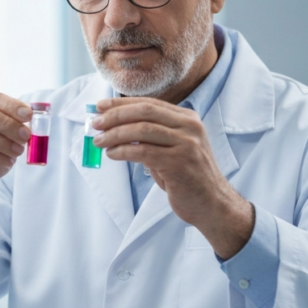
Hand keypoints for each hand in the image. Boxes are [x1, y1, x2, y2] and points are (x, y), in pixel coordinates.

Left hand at [93, 97, 253, 258]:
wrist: (212, 204)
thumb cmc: (188, 177)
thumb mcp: (172, 149)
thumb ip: (151, 136)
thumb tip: (116, 127)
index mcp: (188, 119)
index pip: (149, 103)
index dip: (121, 103)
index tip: (100, 107)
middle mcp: (190, 127)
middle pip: (144, 112)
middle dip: (115, 116)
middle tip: (95, 124)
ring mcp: (187, 144)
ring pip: (142, 129)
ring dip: (115, 135)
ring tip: (99, 141)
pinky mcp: (179, 163)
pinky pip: (143, 152)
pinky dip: (123, 151)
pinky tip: (112, 155)